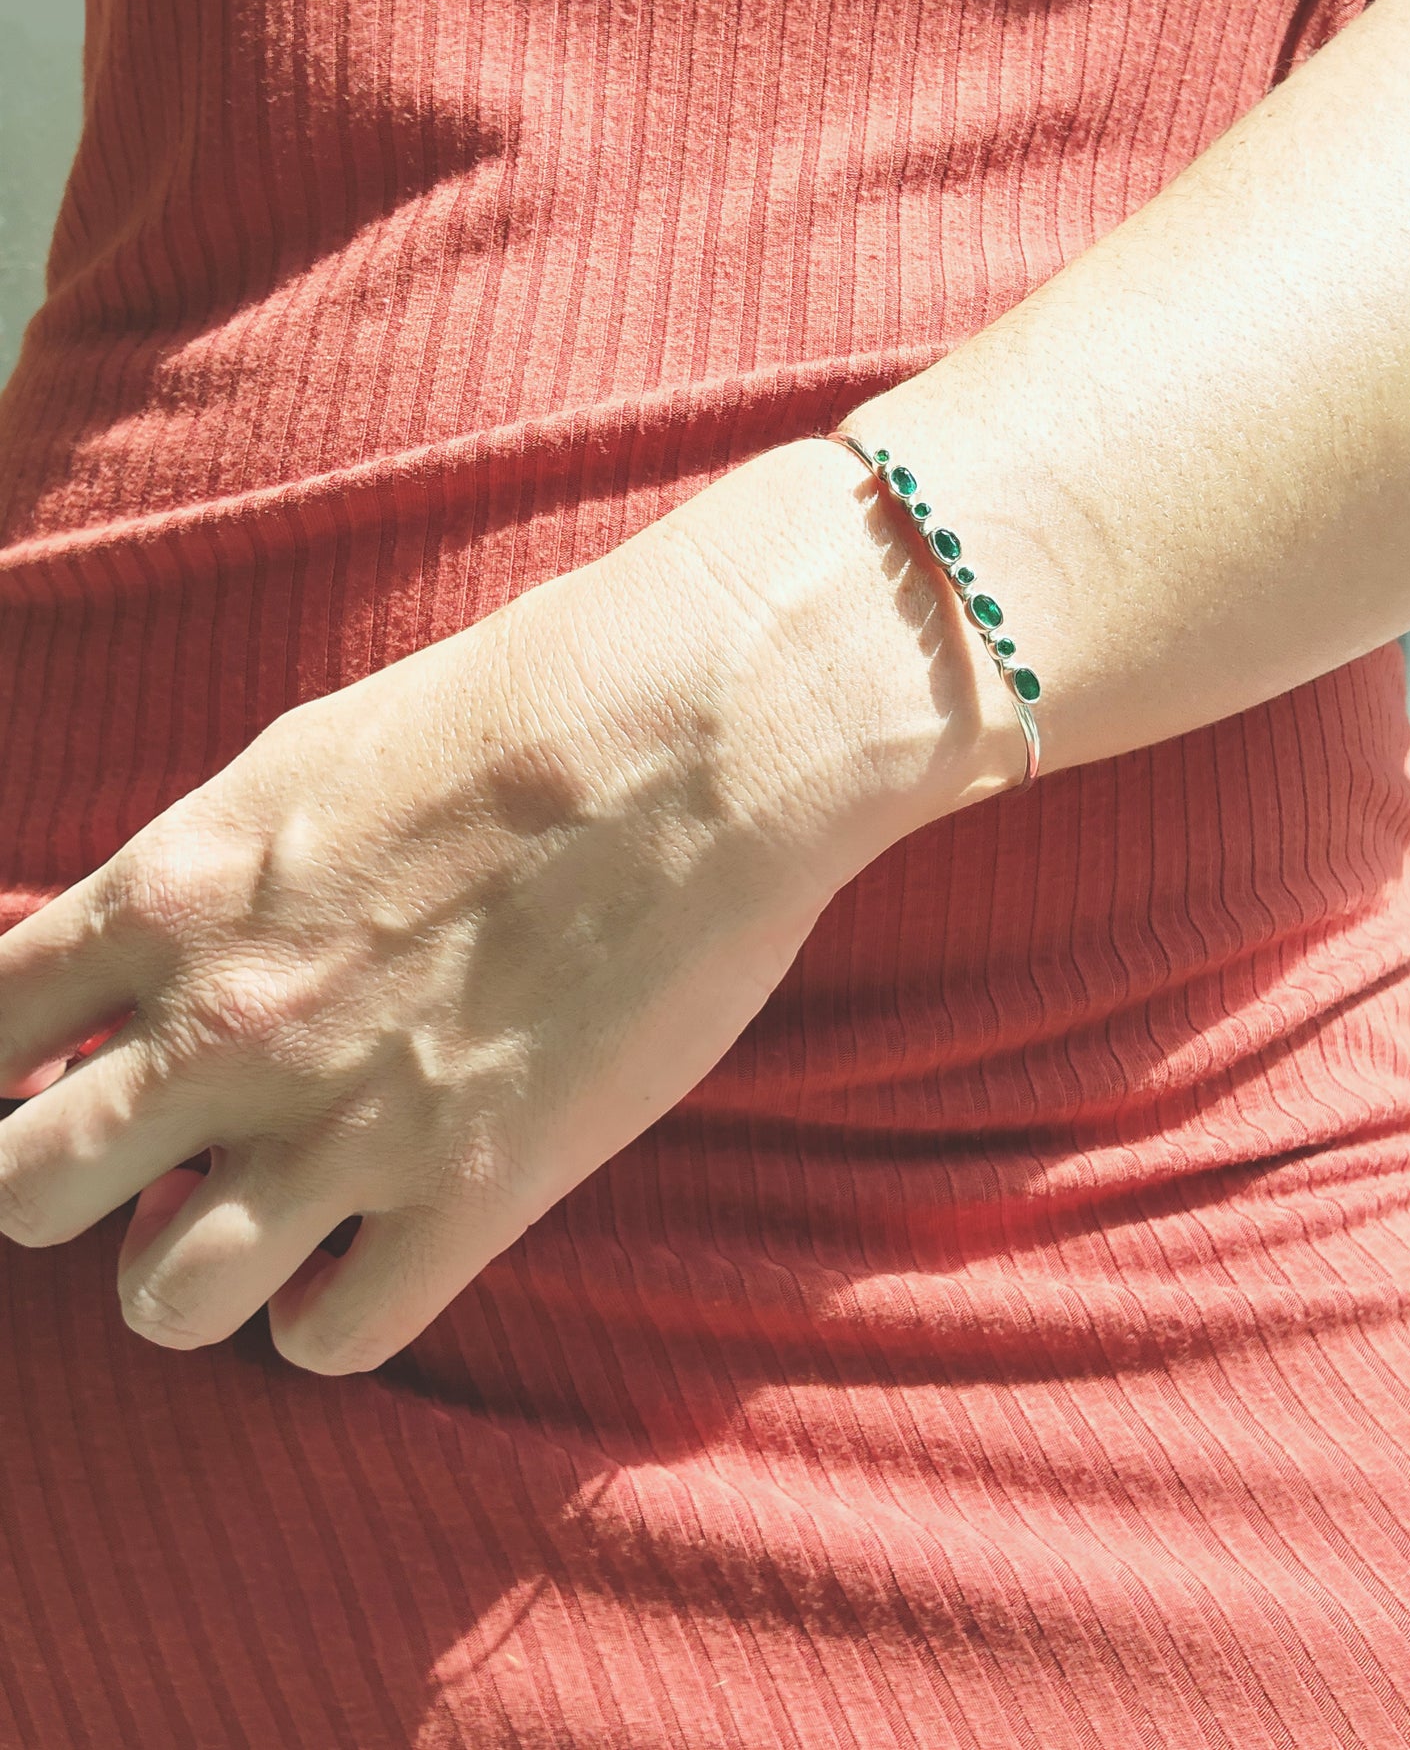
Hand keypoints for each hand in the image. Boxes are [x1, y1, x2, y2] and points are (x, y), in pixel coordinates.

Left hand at [0, 510, 844, 1374]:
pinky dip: (326, 1316)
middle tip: (161, 1158)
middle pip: (24, 1192)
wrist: (700, 735)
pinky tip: (366, 1257)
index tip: (63, 1075)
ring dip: (187, 1276)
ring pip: (157, 1305)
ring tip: (259, 1228)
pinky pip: (329, 1340)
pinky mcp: (471, 1196)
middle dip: (71, 1188)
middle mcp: (224, 1029)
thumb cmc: (517, 708)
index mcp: (170, 899)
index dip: (1, 1074)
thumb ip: (200, 879)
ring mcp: (342, 1125)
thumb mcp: (306, 758)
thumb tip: (149, 959)